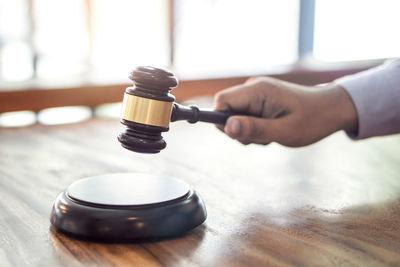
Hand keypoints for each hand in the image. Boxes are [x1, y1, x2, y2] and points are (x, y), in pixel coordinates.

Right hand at [214, 77, 357, 146]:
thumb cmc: (312, 120)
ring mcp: (256, 93)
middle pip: (226, 109)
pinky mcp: (260, 100)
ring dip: (248, 130)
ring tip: (271, 134)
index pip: (221, 101)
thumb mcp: (283, 131)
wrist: (332, 109)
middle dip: (238, 128)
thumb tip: (226, 128)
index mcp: (257, 90)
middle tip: (262, 137)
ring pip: (235, 115)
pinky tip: (271, 130)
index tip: (240, 135)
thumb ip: (253, 129)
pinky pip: (245, 115)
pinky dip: (254, 127)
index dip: (223, 121)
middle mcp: (254, 87)